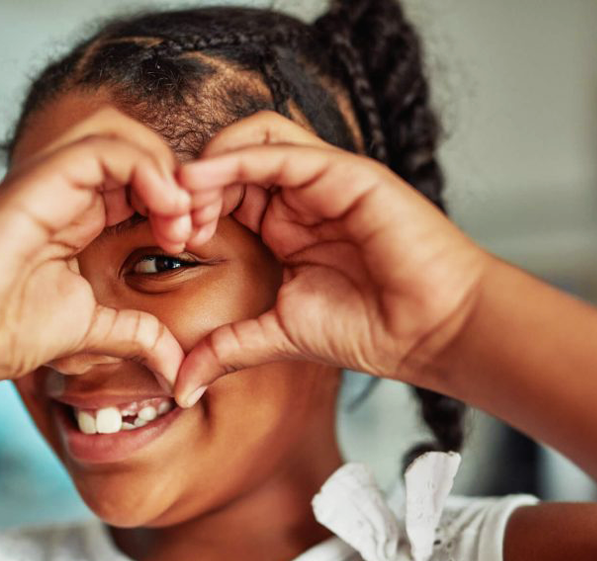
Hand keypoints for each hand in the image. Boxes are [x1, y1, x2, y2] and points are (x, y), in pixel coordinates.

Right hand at [0, 108, 193, 394]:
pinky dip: (143, 167)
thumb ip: (135, 335)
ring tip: (179, 216)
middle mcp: (66, 192)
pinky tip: (163, 208)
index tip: (195, 238)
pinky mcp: (35, 185)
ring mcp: (50, 185)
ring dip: (164, 168)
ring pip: (120, 135)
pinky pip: (99, 149)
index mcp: (80, 217)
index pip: (141, 179)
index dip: (178, 198)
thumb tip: (176, 365)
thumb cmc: (1, 332)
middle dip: (179, 178)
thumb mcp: (89, 331)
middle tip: (194, 225)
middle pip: (136, 147)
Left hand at [173, 111, 491, 406]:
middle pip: (230, 159)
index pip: (223, 193)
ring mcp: (323, 180)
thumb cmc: (368, 329)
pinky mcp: (345, 173)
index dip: (189, 208)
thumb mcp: (278, 335)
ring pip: (252, 138)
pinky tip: (202, 180)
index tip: (166, 240)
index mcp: (283, 224)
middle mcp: (300, 196)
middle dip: (190, 183)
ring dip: (209, 163)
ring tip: (184, 199)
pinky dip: (235, 158)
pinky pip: (280, 150)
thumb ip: (226, 349)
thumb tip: (180, 386)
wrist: (430, 332)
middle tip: (167, 218)